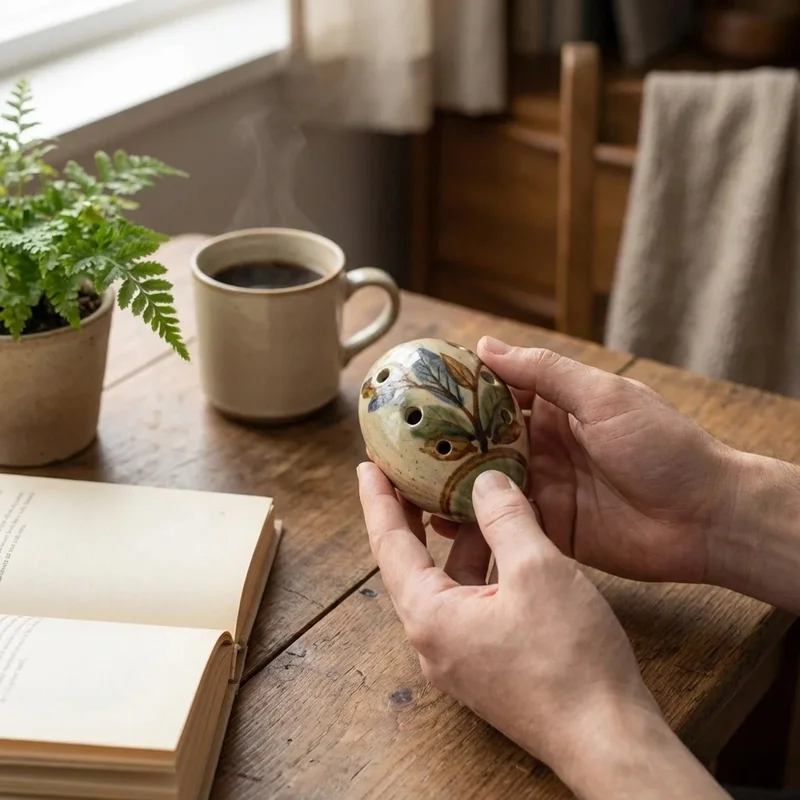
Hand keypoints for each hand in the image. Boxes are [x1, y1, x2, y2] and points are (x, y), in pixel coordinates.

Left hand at [357, 462, 728, 797]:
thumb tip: (485, 481)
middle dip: (410, 516)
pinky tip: (505, 545)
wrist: (606, 740)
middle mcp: (433, 640)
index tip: (366, 466)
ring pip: (446, 583)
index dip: (377, 498)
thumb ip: (506, 518)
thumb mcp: (537, 571)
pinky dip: (480, 568)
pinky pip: (470, 602)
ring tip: (466, 497)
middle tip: (407, 474)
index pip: (389, 543)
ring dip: (454, 541)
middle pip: (410, 563)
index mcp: (429, 615)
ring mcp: (459, 657)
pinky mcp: (487, 665)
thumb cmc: (569, 659)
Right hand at [431, 337, 737, 585]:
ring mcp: (544, 488)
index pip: (494, 395)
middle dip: (442, 444)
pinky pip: (504, 524)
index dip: (456, 394)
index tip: (414, 393)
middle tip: (395, 447)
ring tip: (406, 488)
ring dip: (450, 486)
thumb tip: (485, 345)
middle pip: (481, 443)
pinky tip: (442, 526)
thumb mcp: (604, 397)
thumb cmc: (664, 446)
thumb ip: (545, 373)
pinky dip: (474, 525)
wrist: (707, 518)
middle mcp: (543, 447)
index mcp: (556, 408)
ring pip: (485, 484)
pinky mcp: (549, 528)